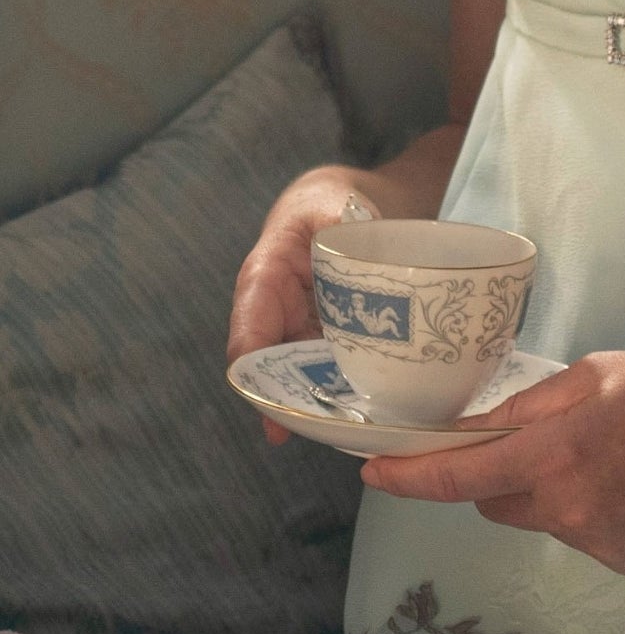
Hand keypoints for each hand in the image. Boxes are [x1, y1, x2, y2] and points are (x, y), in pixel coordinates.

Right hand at [227, 164, 361, 443]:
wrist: (341, 208)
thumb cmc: (328, 203)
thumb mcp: (333, 203)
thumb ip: (340, 220)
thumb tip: (351, 237)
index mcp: (263, 281)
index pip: (249, 333)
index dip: (257, 372)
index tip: (272, 405)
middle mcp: (274, 316)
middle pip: (270, 370)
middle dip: (289, 402)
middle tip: (315, 430)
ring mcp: (299, 334)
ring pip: (300, 379)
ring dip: (318, 404)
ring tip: (344, 428)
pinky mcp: (325, 343)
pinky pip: (329, 372)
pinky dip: (342, 391)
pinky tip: (366, 411)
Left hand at [359, 351, 624, 574]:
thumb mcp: (595, 373)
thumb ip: (529, 405)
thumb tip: (476, 429)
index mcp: (557, 453)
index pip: (460, 476)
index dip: (408, 477)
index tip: (373, 472)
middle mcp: (569, 510)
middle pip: (496, 500)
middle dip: (498, 470)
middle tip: (538, 433)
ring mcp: (597, 544)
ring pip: (539, 517)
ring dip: (546, 488)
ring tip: (604, 450)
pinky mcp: (624, 562)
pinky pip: (578, 533)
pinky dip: (585, 507)